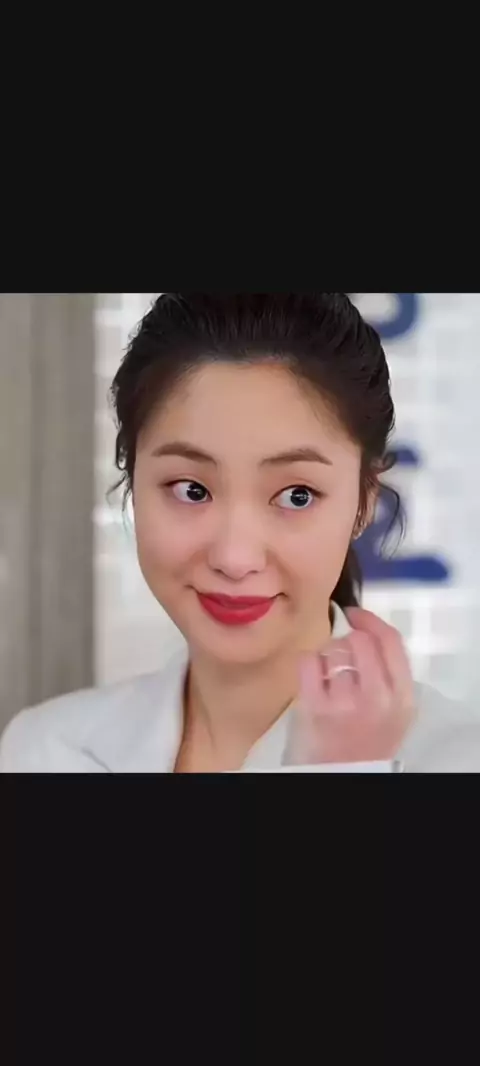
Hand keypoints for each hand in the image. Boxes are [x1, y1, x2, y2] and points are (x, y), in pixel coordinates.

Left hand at [286, 608, 415, 764]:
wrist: (344, 774)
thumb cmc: (368, 740)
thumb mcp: (396, 711)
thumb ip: (390, 674)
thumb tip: (367, 628)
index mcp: (402, 697)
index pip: (390, 640)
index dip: (371, 620)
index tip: (357, 614)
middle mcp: (377, 697)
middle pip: (360, 640)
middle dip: (347, 640)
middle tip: (341, 656)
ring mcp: (345, 702)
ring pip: (333, 649)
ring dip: (328, 656)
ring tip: (328, 677)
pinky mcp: (315, 707)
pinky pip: (309, 661)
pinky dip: (308, 664)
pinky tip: (313, 679)